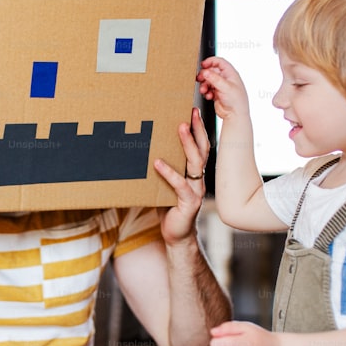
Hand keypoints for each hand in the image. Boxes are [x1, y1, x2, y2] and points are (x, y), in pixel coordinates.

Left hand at [153, 106, 208, 244]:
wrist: (177, 236)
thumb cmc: (169, 208)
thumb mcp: (165, 185)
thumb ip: (162, 169)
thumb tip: (144, 148)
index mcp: (195, 174)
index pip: (201, 147)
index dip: (199, 129)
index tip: (193, 110)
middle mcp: (199, 179)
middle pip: (201, 149)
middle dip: (197, 129)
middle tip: (191, 110)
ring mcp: (196, 190)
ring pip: (195, 163)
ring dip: (187, 144)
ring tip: (180, 127)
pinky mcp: (189, 203)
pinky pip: (180, 185)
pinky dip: (169, 172)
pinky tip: (157, 162)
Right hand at [197, 57, 249, 119]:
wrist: (235, 115)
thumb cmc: (236, 101)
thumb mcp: (226, 87)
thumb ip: (215, 79)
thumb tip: (205, 71)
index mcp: (231, 74)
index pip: (220, 62)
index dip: (210, 61)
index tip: (202, 65)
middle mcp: (226, 79)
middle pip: (212, 71)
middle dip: (204, 75)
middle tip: (199, 78)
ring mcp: (221, 87)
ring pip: (208, 81)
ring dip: (204, 85)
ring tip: (203, 90)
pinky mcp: (217, 94)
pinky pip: (208, 89)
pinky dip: (206, 92)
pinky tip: (208, 96)